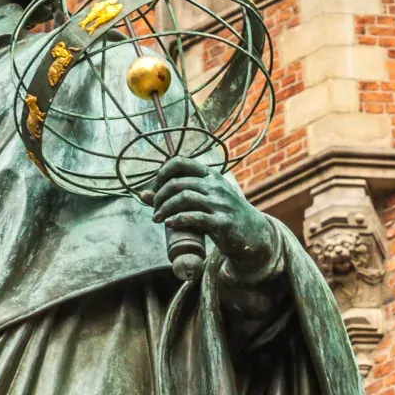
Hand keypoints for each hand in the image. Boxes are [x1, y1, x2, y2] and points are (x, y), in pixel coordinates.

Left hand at [143, 157, 280, 277]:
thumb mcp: (202, 199)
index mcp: (210, 175)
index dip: (162, 173)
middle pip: (177, 183)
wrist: (253, 233)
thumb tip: (142, 194)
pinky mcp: (222, 222)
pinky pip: (195, 217)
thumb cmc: (222, 213)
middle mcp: (215, 186)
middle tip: (154, 209)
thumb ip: (173, 195)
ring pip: (183, 198)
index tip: (156, 188)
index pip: (180, 162)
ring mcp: (220, 203)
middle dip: (159, 196)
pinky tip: (169, 224)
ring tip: (157, 218)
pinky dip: (177, 219)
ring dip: (164, 208)